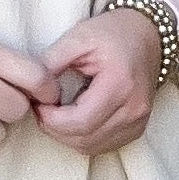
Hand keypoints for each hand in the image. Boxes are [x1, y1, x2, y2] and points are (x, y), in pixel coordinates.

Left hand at [34, 8, 164, 156]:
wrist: (148, 35)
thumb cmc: (114, 32)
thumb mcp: (79, 37)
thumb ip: (51, 61)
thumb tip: (30, 87)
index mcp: (120, 84)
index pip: (80, 121)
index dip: (52, 120)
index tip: (38, 104)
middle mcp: (134, 109)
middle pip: (84, 139)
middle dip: (55, 129)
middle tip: (42, 109)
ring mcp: (138, 122)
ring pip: (91, 147)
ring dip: (67, 136)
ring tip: (56, 114)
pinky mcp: (137, 128)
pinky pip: (103, 146)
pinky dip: (83, 138)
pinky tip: (74, 120)